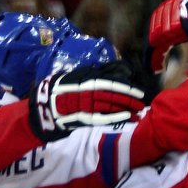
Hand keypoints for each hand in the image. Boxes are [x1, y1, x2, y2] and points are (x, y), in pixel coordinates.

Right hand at [29, 60, 147, 141]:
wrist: (45, 105)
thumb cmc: (64, 89)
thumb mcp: (80, 75)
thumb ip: (98, 73)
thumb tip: (119, 70)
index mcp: (86, 78)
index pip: (111, 81)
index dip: (127, 86)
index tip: (139, 91)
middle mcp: (87, 90)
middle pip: (113, 94)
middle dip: (130, 98)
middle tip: (142, 102)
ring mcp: (85, 104)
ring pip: (110, 105)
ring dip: (127, 108)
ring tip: (139, 112)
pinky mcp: (83, 117)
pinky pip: (103, 117)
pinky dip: (117, 117)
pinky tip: (128, 118)